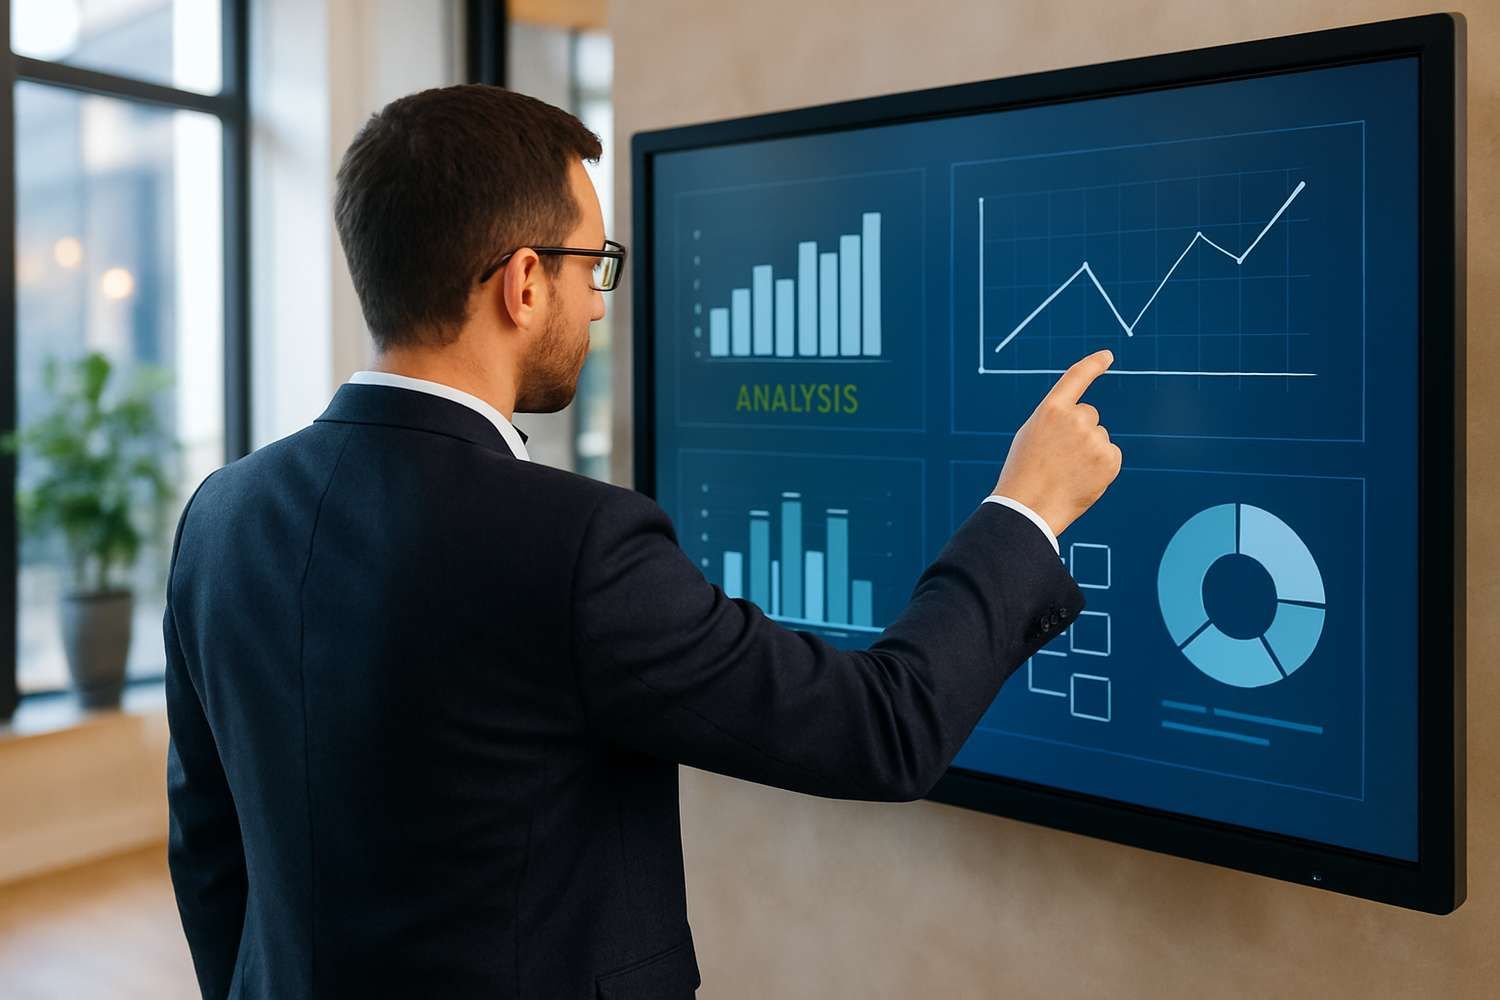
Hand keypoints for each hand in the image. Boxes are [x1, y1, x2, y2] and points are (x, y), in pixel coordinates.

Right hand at [992, 349, 1121, 536]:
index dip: (1093, 365)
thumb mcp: (1032, 435)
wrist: (1029, 508)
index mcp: (1051, 410)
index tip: (1106, 356)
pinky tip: (1082, 479)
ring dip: (1089, 451)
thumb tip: (1086, 418)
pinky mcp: (1110, 459)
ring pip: (1099, 437)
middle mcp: (1076, 419)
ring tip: (1067, 472)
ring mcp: (1095, 439)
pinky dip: (1101, 467)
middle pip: (1089, 415)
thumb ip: (1057, 420)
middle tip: (1059, 457)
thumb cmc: (1025, 472)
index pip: (1076, 378)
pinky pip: (1111, 455)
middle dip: (1080, 431)